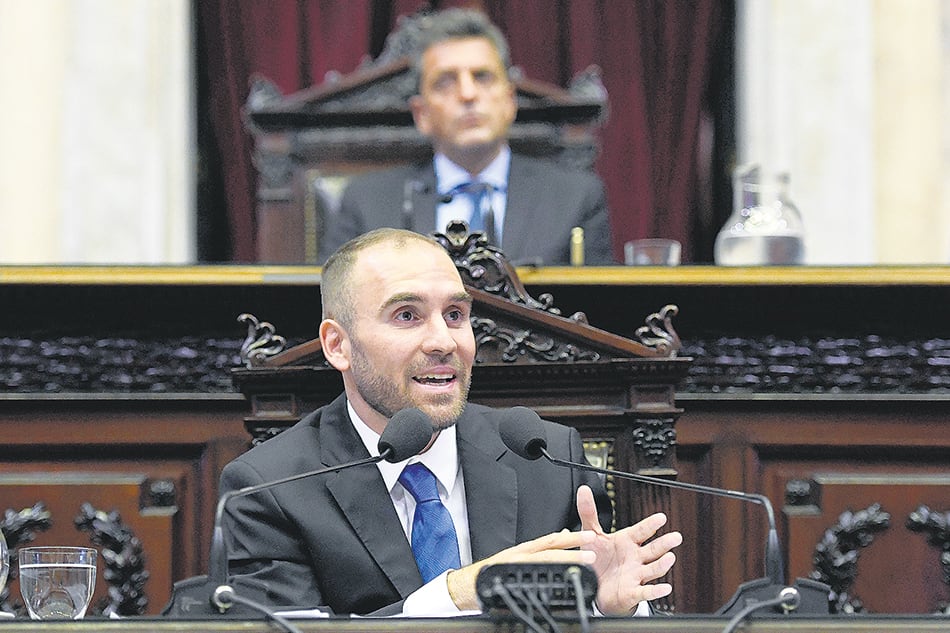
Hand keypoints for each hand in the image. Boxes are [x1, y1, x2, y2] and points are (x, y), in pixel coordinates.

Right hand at [446, 529, 597, 609]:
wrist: (464, 587)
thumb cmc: (490, 575)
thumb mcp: (516, 560)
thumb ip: (538, 552)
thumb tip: (559, 540)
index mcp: (525, 551)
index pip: (552, 540)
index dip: (572, 537)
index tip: (590, 535)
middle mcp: (520, 554)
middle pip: (550, 545)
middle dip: (573, 543)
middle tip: (593, 542)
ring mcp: (514, 565)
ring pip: (543, 558)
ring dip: (565, 557)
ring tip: (584, 560)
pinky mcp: (507, 578)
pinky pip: (529, 575)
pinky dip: (544, 573)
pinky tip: (556, 577)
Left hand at [576, 484, 682, 614]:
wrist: (595, 588)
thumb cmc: (598, 559)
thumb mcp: (592, 534)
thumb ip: (589, 512)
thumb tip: (584, 490)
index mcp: (627, 541)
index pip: (642, 531)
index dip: (651, 524)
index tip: (661, 517)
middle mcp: (635, 557)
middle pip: (653, 549)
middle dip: (665, 543)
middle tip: (676, 537)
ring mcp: (636, 575)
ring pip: (653, 569)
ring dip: (662, 564)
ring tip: (670, 558)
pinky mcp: (632, 592)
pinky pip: (646, 591)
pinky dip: (655, 591)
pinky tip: (665, 588)